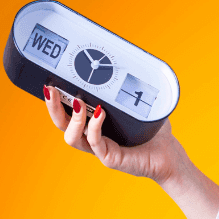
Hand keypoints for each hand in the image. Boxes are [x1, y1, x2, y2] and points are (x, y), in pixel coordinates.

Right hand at [44, 85, 190, 184]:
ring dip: (72, 118)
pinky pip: (94, 143)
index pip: (67, 113)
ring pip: (71, 137)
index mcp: (94, 125)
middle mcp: (92, 137)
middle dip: (52, 107)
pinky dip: (93, 127)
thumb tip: (130, 61)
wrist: (169, 155)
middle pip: (61, 124)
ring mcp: (99, 149)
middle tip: (49, 88)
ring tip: (77, 101)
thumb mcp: (141, 104)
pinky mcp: (110, 158)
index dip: (55, 100)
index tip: (50, 81)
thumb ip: (133, 87)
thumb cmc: (155, 131)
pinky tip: (100, 113)